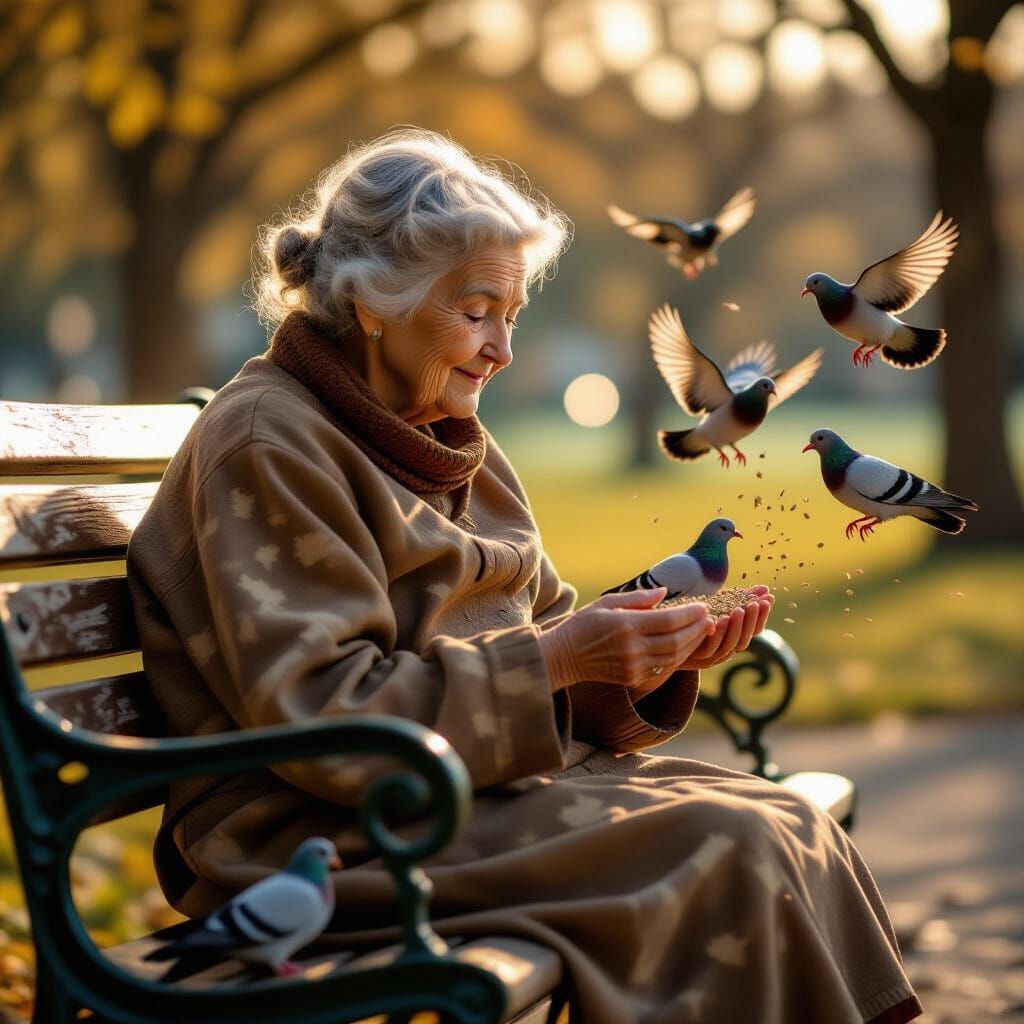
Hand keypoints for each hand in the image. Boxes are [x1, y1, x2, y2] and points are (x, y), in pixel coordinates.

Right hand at [539, 587, 714, 693]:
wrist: (564, 656)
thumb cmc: (584, 624)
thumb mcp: (607, 602)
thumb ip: (639, 598)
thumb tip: (666, 594)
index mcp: (626, 625)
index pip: (669, 620)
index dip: (690, 614)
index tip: (703, 606)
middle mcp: (632, 648)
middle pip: (676, 640)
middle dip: (697, 629)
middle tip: (709, 618)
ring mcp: (634, 666)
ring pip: (674, 657)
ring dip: (692, 644)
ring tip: (701, 631)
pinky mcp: (633, 677)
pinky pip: (664, 668)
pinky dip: (679, 657)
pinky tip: (685, 646)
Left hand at [677, 585, 773, 670]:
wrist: (664, 632)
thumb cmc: (694, 614)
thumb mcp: (718, 603)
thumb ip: (740, 597)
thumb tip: (765, 589)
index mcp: (732, 636)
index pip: (754, 630)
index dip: (762, 616)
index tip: (768, 599)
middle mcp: (724, 648)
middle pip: (744, 640)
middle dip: (751, 621)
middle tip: (753, 604)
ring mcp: (710, 655)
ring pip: (729, 647)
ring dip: (735, 628)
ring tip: (738, 610)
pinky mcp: (693, 656)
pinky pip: (709, 649)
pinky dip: (715, 636)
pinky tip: (717, 619)